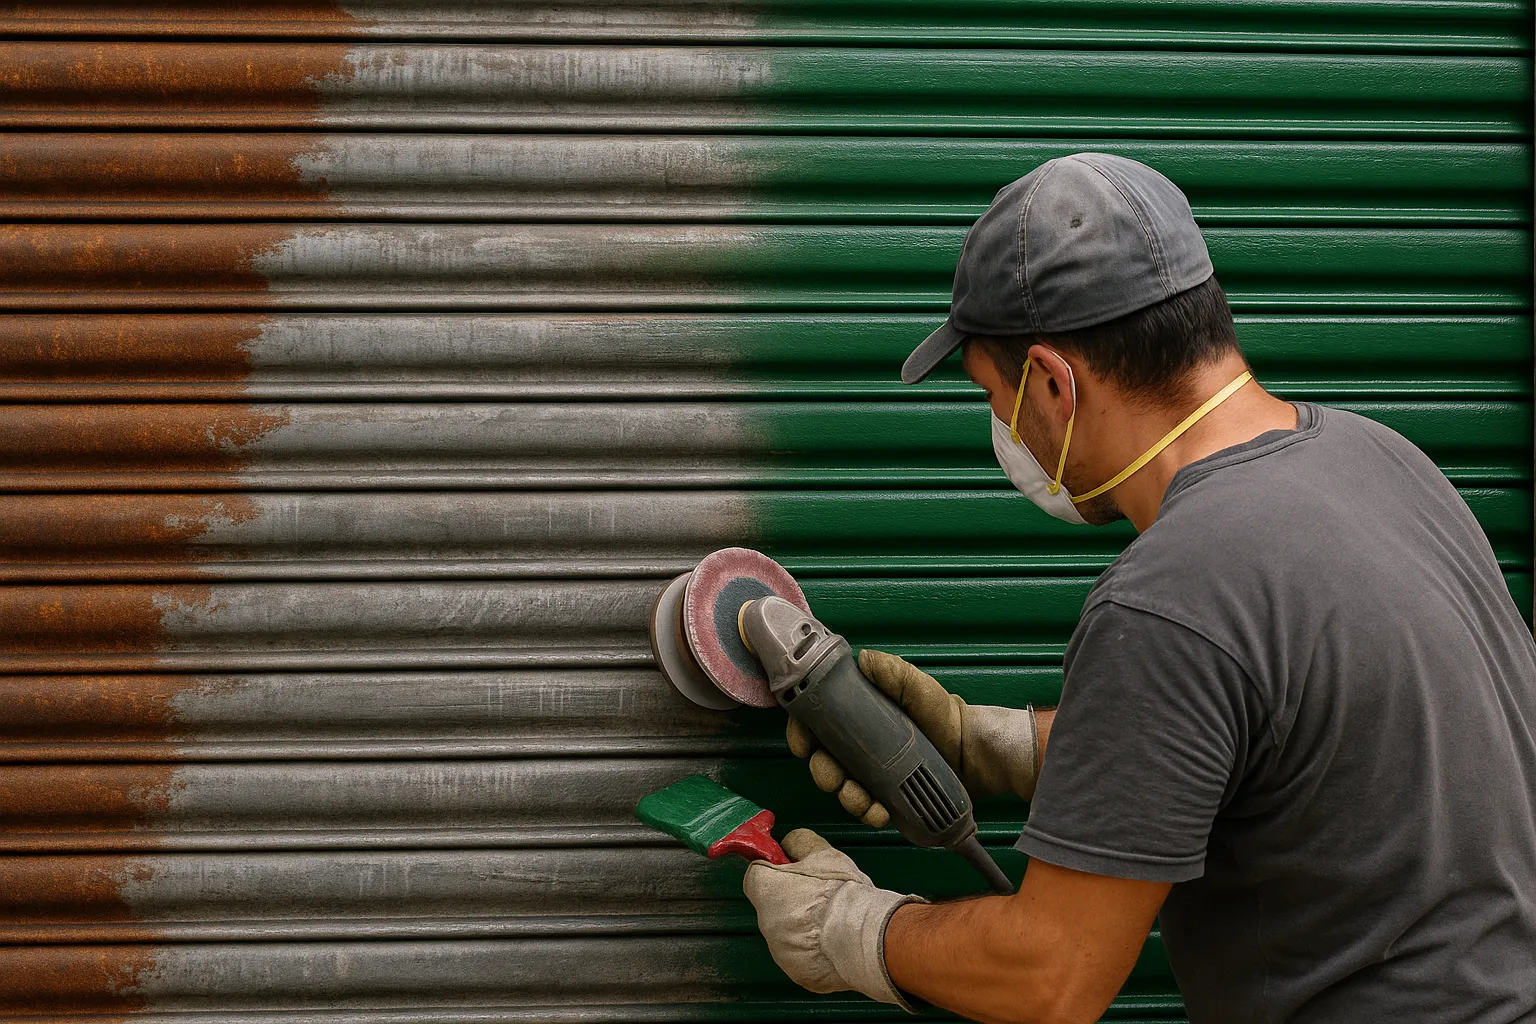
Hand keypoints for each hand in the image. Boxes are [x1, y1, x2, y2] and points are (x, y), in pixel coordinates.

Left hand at [743, 828, 924, 1008]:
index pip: (755, 876)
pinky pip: (803, 959)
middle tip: (821, 897)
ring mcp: (782, 954)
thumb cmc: (843, 895)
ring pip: (788, 935)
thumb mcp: (823, 853)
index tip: (790, 870)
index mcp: (767, 891)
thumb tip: (789, 845)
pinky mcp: (800, 976)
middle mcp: (768, 926)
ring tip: (833, 922)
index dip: (774, 871)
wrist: (864, 936)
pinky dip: (816, 953)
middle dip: (791, 902)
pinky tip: (836, 943)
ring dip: (803, 929)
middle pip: (772, 908)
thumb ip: (799, 843)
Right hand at [787, 649, 1040, 826]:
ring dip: (846, 798)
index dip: (802, 734)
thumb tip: (861, 659)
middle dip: (823, 773)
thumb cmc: (945, 715)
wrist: (975, 753)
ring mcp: (873, 775)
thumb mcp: (918, 687)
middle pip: (823, 761)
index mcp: (858, 717)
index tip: (803, 744)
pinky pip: (867, 810)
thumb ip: (892, 673)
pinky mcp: (888, 798)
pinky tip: (880, 813)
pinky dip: (868, 813)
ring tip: (865, 801)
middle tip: (833, 778)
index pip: (817, 724)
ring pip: (843, 789)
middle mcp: (860, 747)